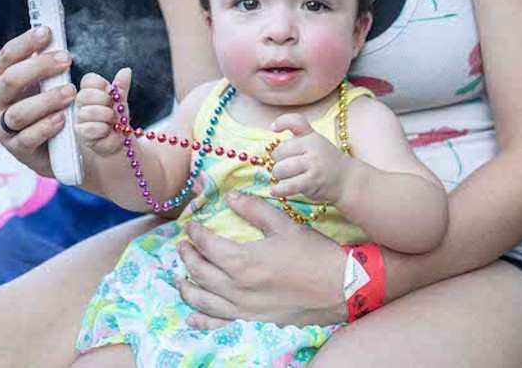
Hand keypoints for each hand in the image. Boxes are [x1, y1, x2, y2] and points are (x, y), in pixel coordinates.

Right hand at [0, 26, 75, 178]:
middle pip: (10, 81)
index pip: (6, 57)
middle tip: (66, 59)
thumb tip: (54, 33)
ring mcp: (3, 128)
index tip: (47, 32)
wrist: (55, 146)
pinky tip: (62, 118)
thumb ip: (48, 61)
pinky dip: (45, 127)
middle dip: (39, 67)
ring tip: (70, 92)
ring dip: (46, 100)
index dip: (25, 43)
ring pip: (19, 112)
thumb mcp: (46, 81)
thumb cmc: (47, 105)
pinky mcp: (17, 150)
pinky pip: (28, 138)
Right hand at [75, 68, 132, 156]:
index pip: (88, 80)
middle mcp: (80, 105)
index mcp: (89, 93)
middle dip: (104, 100)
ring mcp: (79, 120)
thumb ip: (121, 86)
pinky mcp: (82, 135)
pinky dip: (104, 129)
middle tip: (112, 108)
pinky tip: (108, 131)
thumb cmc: (117, 120)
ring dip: (106, 116)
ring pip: (88, 112)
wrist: (120, 142)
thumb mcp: (120, 101)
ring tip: (112, 122)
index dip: (102, 85)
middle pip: (84, 95)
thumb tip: (126, 70)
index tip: (111, 93)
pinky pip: (91, 128)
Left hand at [175, 190, 348, 328]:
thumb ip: (254, 210)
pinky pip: (221, 323)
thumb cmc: (314, 254)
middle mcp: (238, 289)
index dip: (196, 234)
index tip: (190, 225)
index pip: (208, 246)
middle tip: (182, 246)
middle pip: (201, 272)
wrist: (341, 287)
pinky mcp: (255, 322)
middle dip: (188, 257)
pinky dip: (203, 320)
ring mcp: (245, 309)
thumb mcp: (284, 224)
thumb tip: (231, 197)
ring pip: (205, 300)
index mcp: (244, 262)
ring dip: (188, 287)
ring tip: (179, 278)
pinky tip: (192, 317)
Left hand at [267, 113, 352, 202]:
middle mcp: (312, 148)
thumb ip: (298, 132)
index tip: (274, 129)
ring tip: (283, 176)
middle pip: (280, 151)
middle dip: (277, 160)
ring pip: (281, 169)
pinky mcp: (312, 182)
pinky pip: (289, 186)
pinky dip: (279, 189)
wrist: (346, 179)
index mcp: (312, 136)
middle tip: (284, 164)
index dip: (281, 122)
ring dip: (278, 175)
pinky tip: (274, 191)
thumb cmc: (325, 159)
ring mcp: (313, 165)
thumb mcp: (315, 140)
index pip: (295, 122)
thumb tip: (273, 127)